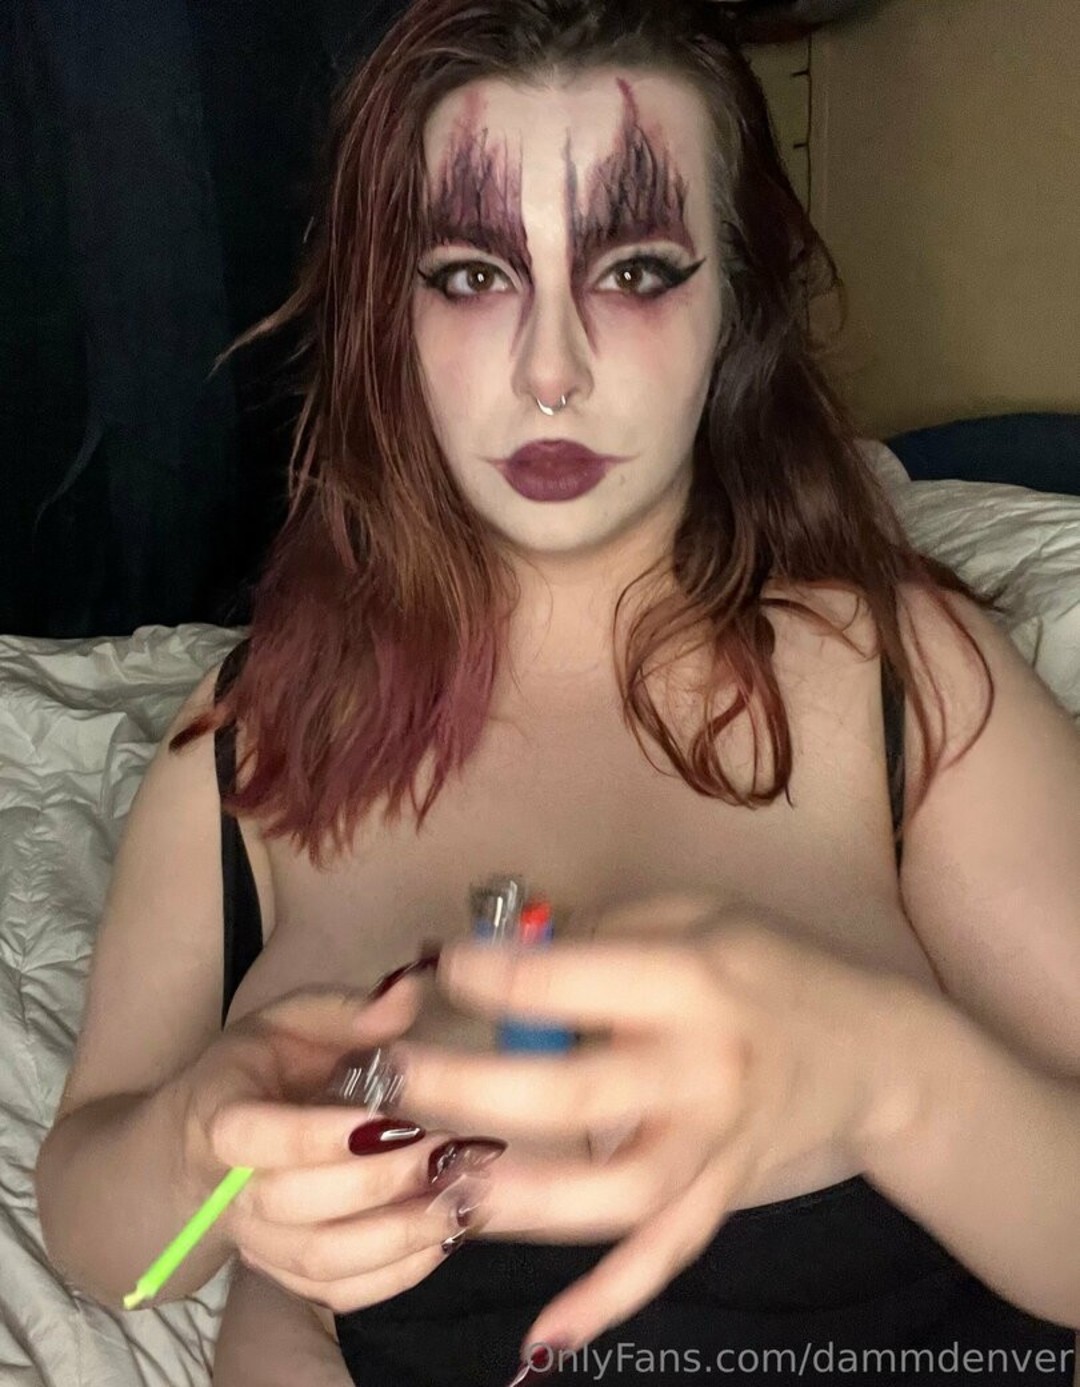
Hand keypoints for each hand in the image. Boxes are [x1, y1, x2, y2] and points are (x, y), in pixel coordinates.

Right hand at [176, 978, 504, 1312]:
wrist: (207, 1139)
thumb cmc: (260, 1067)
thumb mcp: (291, 1020)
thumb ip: (345, 1009)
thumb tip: (407, 993)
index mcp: (222, 1115)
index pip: (254, 1138)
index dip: (317, 1137)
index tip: (388, 1120)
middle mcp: (231, 1191)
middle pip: (295, 1207)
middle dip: (379, 1184)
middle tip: (449, 1152)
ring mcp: (258, 1242)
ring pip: (321, 1263)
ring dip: (398, 1236)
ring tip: (462, 1197)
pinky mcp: (288, 1274)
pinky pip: (341, 1295)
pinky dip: (398, 1274)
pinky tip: (447, 1234)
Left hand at [390, 895, 922, 1356]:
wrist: (868, 1046)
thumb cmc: (762, 965)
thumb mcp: (688, 916)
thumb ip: (597, 938)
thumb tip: (493, 958)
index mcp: (690, 981)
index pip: (573, 983)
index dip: (494, 977)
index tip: (440, 969)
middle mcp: (702, 1069)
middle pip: (577, 1097)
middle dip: (473, 1093)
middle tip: (394, 1083)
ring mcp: (715, 1145)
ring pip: (614, 1194)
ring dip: (522, 1202)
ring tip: (439, 1192)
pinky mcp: (721, 1196)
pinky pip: (664, 1256)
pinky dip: (607, 1299)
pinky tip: (543, 1338)